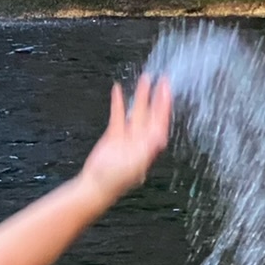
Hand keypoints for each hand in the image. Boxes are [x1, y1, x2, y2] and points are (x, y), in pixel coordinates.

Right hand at [79, 72, 172, 204]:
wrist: (96, 184)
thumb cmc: (116, 180)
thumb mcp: (136, 164)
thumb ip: (148, 149)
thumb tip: (161, 137)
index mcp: (150, 145)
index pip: (161, 120)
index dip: (165, 104)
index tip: (167, 89)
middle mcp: (142, 138)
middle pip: (152, 113)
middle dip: (157, 96)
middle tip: (162, 79)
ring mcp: (128, 135)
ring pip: (136, 111)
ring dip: (140, 95)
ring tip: (144, 79)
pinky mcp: (114, 135)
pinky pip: (118, 115)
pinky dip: (118, 102)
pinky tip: (118, 90)